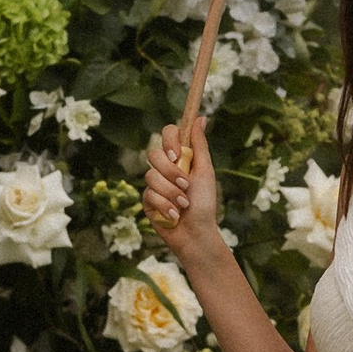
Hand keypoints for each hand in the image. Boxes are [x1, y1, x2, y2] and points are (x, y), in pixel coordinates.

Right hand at [143, 119, 223, 265]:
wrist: (196, 233)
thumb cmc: (205, 203)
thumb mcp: (205, 171)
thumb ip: (200, 145)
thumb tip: (202, 117)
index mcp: (180, 156)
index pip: (168, 133)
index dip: (169, 139)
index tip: (176, 154)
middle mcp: (165, 167)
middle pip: (153, 153)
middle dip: (170, 172)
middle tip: (185, 185)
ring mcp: (155, 184)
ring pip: (151, 176)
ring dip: (171, 193)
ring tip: (183, 205)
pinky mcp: (147, 201)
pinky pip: (149, 194)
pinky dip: (165, 206)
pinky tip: (174, 216)